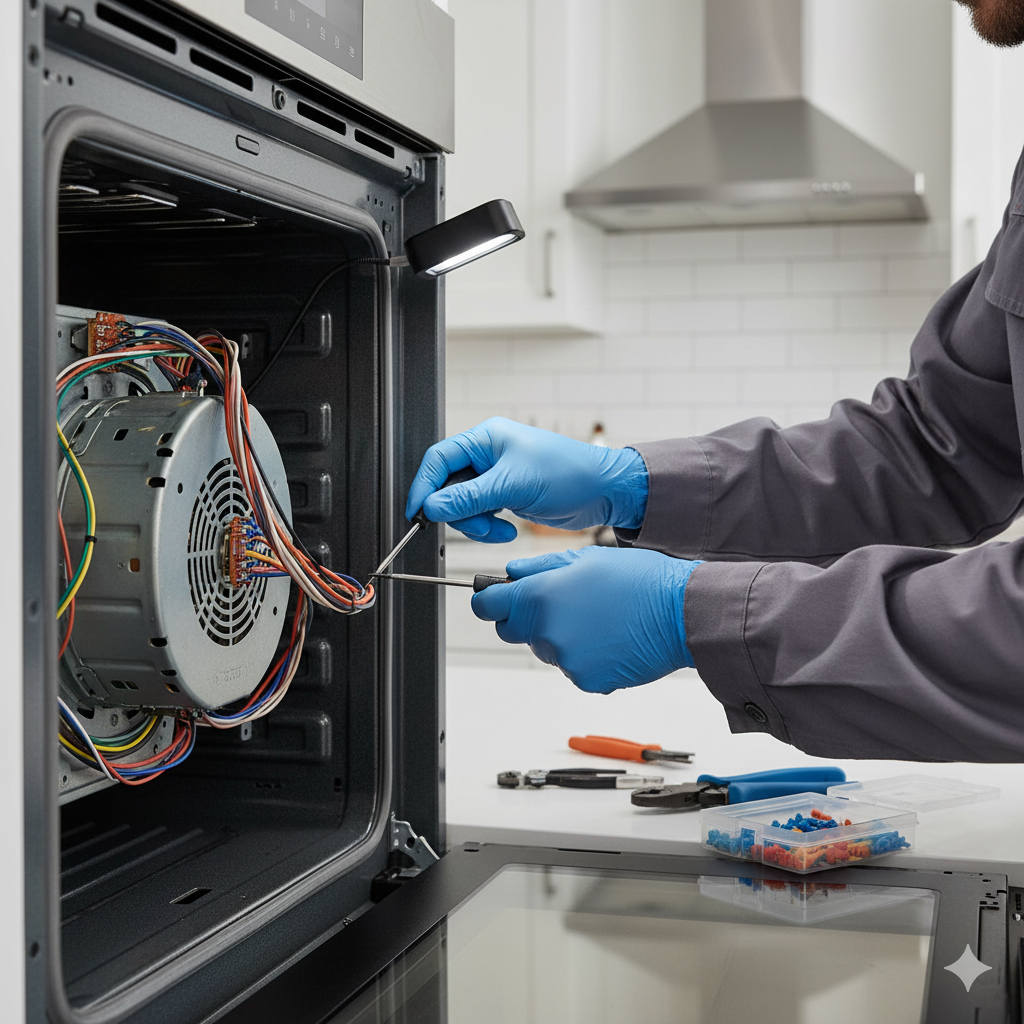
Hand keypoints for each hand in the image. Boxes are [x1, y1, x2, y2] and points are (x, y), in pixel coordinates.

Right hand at [405, 418, 647, 542]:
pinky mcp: (505, 495)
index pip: (439, 459)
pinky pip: (481, 514)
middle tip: (475, 526)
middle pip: (449, 486)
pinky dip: (489, 527)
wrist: (603, 492)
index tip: (417, 513)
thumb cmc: (569, 474)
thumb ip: (469, 498)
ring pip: (463, 504)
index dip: (424, 487)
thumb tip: (433, 507)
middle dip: (459, 512)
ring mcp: (496, 475)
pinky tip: (507, 530)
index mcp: (486, 438)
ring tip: (499, 530)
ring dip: (477, 524)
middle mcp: (488, 454)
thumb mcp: (513, 486)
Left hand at [472, 546, 699, 692]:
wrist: (682, 612)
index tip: (493, 598)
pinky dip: (585, 656)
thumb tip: (512, 573)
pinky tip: (609, 638)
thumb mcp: (586, 558)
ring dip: (560, 636)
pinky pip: (572, 668)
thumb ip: (540, 567)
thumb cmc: (640, 580)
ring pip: (546, 649)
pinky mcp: (586, 680)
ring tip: (597, 618)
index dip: (489, 600)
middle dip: (527, 618)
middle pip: (513, 631)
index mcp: (542, 596)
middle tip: (561, 603)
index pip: (488, 606)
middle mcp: (548, 631)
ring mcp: (566, 660)